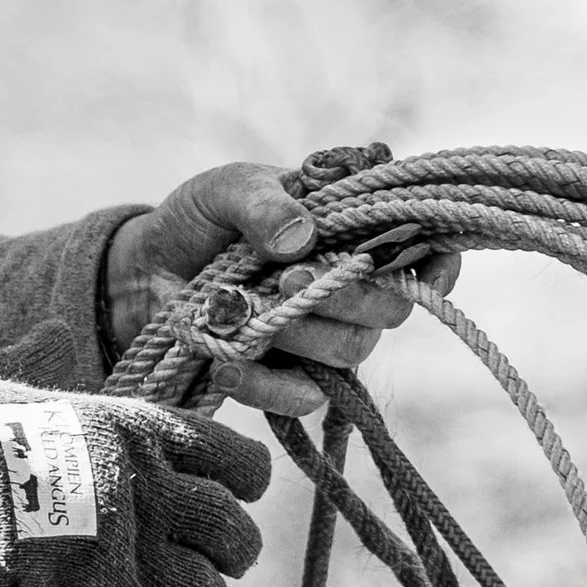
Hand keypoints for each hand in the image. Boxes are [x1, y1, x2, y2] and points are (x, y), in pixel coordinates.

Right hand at [0, 373, 272, 586]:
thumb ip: (41, 366)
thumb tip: (53, 330)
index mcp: (135, 430)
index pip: (240, 461)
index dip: (244, 486)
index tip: (232, 496)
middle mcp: (147, 490)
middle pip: (237, 535)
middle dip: (228, 554)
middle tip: (203, 561)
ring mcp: (129, 555)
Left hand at [99, 163, 462, 416]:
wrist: (146, 270)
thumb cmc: (203, 219)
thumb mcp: (225, 190)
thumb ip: (262, 202)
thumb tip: (300, 237)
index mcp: (356, 234)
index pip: (428, 256)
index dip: (439, 266)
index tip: (425, 268)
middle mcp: (356, 291)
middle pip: (391, 310)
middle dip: (344, 296)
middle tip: (286, 279)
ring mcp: (327, 339)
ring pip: (350, 350)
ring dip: (299, 332)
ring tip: (245, 310)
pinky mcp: (292, 380)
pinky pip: (302, 397)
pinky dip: (265, 384)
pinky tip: (228, 364)